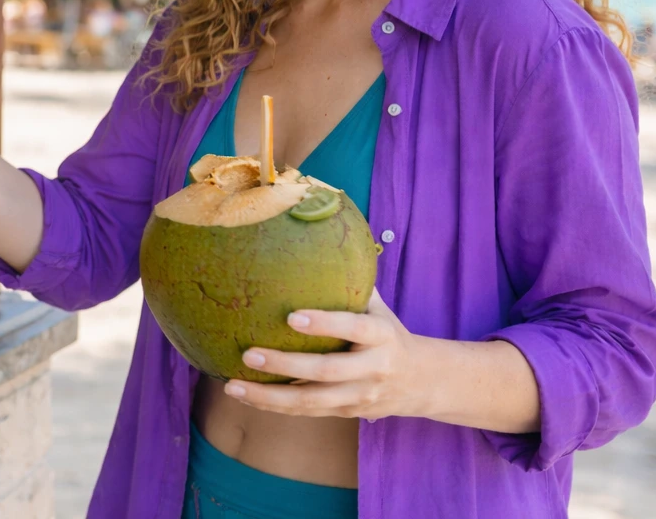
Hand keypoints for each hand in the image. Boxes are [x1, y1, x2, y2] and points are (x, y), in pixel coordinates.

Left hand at [222, 290, 431, 420]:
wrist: (423, 382)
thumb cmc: (387, 333)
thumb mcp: (378, 309)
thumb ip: (349, 284)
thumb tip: (313, 241)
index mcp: (382, 336)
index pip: (354, 329)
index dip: (325, 324)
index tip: (291, 316)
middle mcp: (373, 369)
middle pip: (326, 371)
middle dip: (285, 365)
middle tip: (248, 354)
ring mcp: (360, 396)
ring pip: (312, 401)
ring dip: (270, 396)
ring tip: (233, 385)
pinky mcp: (347, 413)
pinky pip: (307, 412)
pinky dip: (275, 406)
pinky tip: (246, 396)